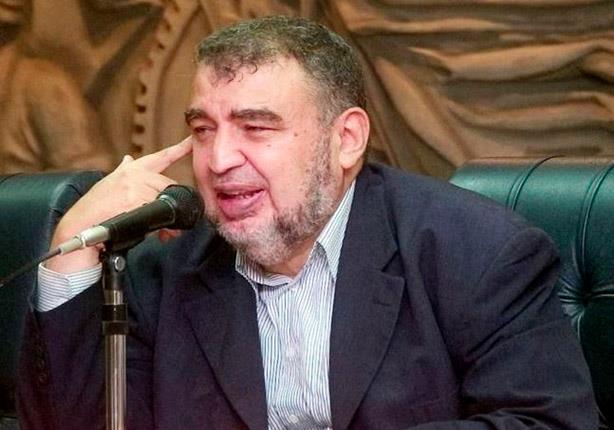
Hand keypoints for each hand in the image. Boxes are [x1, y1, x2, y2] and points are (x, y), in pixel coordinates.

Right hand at [46, 138, 192, 272]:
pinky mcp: (134, 199)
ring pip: (166, 200)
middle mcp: (135, 174)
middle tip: (171, 222)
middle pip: (169, 186)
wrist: (80, 225)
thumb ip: (123, 171)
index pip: (161, 157)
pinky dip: (161, 225)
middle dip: (172, 204)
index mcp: (132, 169)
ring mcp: (135, 186)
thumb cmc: (97, 208)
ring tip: (162, 231)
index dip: (179, 148)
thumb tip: (128, 159)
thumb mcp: (110, 183)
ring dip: (169, 218)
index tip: (191, 141)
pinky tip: (152, 231)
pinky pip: (159, 212)